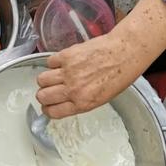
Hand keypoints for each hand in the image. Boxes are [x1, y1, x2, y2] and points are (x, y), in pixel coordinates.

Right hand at [36, 0, 165, 118]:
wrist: (125, 53)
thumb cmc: (119, 75)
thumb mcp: (102, 98)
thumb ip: (81, 102)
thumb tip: (66, 102)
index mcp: (83, 103)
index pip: (53, 112)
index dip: (48, 110)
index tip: (49, 106)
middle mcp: (73, 89)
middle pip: (42, 96)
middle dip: (44, 95)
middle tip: (50, 91)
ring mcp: (68, 72)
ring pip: (41, 80)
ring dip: (46, 79)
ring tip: (55, 76)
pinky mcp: (67, 56)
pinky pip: (49, 62)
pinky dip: (53, 63)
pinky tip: (63, 63)